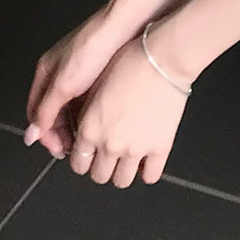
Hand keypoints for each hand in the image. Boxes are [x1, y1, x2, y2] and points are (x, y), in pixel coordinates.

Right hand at [24, 4, 139, 158]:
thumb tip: (31, 135)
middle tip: (76, 151)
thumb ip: (46, 110)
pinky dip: (91, 115)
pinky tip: (101, 125)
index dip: (44, 134)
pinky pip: (89, 101)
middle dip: (62, 133)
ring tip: (89, 142)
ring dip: (77, 126)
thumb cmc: (94, 48)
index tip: (59, 149)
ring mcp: (82, 72)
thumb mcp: (65, 84)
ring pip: (73, 108)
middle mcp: (61, 72)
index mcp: (46, 72)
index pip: (36, 112)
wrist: (128, 25)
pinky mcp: (100, 72)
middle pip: (54, 112)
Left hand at [52, 36, 189, 187]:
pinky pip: (150, 176)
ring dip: (122, 171)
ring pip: (121, 181)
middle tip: (109, 153)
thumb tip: (84, 127)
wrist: (161, 58)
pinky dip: (146, 171)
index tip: (89, 154)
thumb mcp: (94, 86)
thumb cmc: (129, 62)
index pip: (78, 163)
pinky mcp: (160, 148)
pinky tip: (147, 158)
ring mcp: (136, 149)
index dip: (83, 159)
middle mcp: (110, 144)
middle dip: (101, 166)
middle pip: (98, 176)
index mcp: (89, 129)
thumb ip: (84, 114)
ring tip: (128, 156)